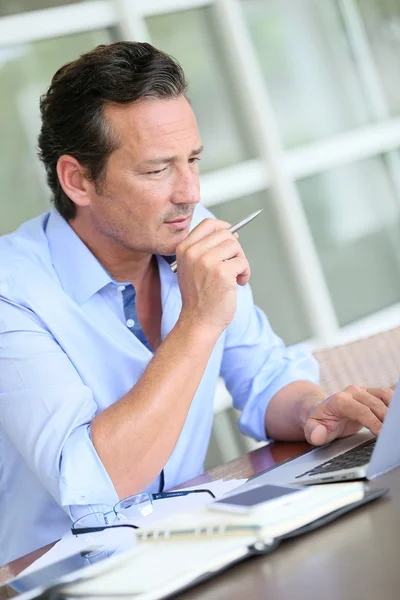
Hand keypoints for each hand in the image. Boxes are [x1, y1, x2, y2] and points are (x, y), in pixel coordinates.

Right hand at [175, 218, 250, 332]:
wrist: (198, 321)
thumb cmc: (198, 297)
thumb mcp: (192, 268)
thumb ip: (205, 249)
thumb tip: (231, 234)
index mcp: (184, 249)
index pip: (207, 224)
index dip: (223, 227)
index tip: (232, 234)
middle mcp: (193, 252)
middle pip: (225, 234)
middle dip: (234, 248)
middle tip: (234, 264)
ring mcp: (207, 261)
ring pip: (235, 246)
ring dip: (241, 261)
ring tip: (236, 276)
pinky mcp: (222, 272)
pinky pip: (242, 262)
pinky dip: (245, 273)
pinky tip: (238, 283)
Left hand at [303, 385, 393, 445]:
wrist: (321, 411)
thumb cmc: (319, 422)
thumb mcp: (311, 430)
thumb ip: (314, 433)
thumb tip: (318, 435)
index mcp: (339, 400)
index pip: (361, 411)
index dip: (374, 422)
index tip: (382, 434)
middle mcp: (352, 392)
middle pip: (375, 405)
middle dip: (386, 420)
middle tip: (391, 435)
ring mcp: (362, 391)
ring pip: (384, 396)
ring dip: (392, 410)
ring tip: (394, 427)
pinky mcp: (370, 393)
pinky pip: (386, 394)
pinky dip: (393, 404)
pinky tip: (394, 416)